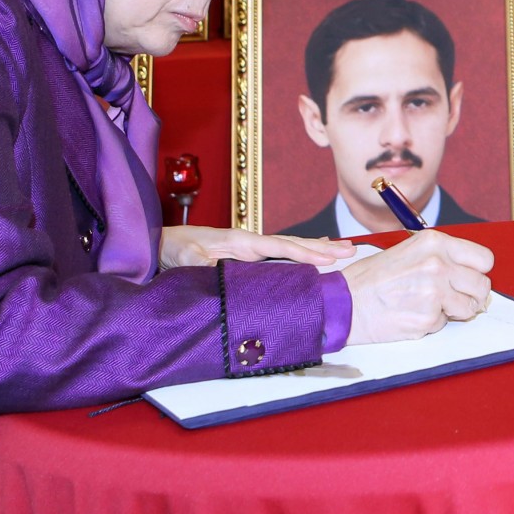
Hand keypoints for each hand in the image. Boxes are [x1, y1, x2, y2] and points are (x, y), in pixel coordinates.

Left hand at [160, 225, 353, 270]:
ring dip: (316, 249)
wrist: (162, 243)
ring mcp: (250, 248)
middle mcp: (250, 242)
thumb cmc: (174, 248)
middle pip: (293, 244)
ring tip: (342, 249)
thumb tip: (220, 271)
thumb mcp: (186, 257)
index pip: (280, 247)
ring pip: (290, 248)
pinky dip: (299, 252)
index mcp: (241, 241)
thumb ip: (204, 263)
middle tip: (351, 250)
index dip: (305, 253)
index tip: (329, 258)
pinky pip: (280, 254)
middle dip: (322, 248)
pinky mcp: (246, 255)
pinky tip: (312, 252)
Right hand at [342, 230, 494, 343]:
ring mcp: (435, 292)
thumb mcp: (408, 251)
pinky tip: (411, 314)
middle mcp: (438, 264)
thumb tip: (468, 272)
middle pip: (482, 285)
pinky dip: (431, 323)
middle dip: (470, 294)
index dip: (477, 271)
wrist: (343, 303)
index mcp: (435, 242)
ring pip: (469, 308)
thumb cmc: (370, 279)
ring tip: (428, 305)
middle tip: (451, 297)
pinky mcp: (428, 318)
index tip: (468, 278)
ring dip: (453, 311)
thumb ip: (440, 257)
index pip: (484, 259)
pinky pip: (444, 324)